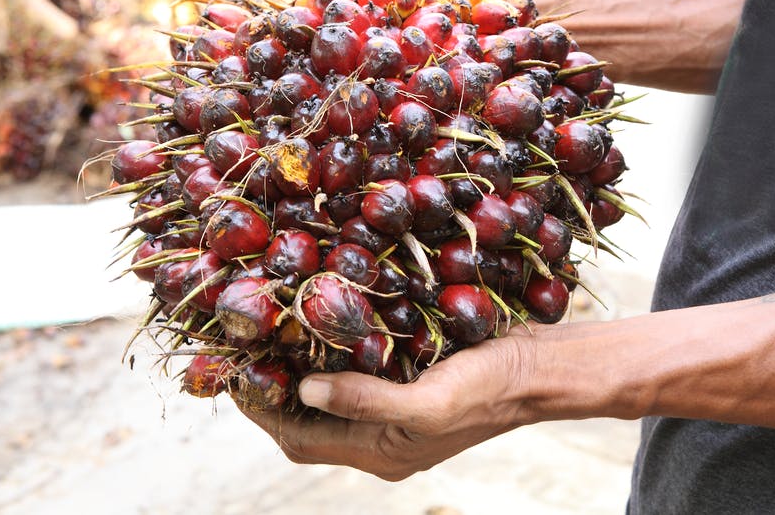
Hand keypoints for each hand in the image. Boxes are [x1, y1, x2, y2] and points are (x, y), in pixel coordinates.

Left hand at [235, 330, 536, 480]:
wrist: (541, 368)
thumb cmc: (492, 387)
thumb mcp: (431, 401)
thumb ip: (366, 401)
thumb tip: (305, 389)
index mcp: (380, 451)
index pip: (298, 437)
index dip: (260, 408)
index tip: (233, 370)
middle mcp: (381, 437)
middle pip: (306, 421)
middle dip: (273, 390)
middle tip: (247, 346)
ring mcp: (395, 411)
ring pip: (328, 397)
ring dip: (299, 370)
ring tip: (274, 332)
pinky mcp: (409, 383)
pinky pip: (356, 375)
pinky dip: (332, 355)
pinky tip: (324, 323)